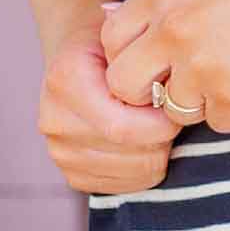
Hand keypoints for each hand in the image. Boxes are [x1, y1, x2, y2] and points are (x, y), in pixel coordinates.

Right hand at [41, 24, 177, 199]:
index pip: (122, 128)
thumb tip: (175, 108)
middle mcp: (54, 121)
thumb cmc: (113, 51)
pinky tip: (142, 145)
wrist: (79, 63)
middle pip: (131, 155)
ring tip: (152, 127)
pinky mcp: (72, 175)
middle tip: (166, 117)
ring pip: (135, 174)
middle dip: (163, 139)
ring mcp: (59, 152)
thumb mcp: (130, 43)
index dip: (162, 125)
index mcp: (65, 81)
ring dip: (156, 152)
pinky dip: (144, 170)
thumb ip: (146, 71)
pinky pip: (125, 187)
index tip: (175, 108)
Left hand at [97, 0, 229, 138]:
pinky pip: (215, 123)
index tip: (150, 59)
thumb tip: (113, 26)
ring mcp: (204, 68)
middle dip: (145, 90)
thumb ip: (162, 1)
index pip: (110, 39)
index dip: (128, 54)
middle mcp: (176, 30)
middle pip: (124, 84)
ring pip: (171, 109)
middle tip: (176, 81)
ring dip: (195, 100)